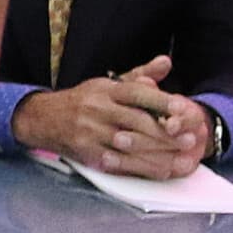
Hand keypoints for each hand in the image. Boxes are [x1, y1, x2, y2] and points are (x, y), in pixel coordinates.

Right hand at [10, 58, 208, 176]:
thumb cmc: (84, 101)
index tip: (184, 108)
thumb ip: (140, 75)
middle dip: (166, 133)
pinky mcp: (88, 153)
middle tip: (190, 140)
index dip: (161, 100)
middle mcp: (97, 109)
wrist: (43, 118)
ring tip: (182, 158)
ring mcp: (91, 133)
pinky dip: (142, 168)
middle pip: (137, 121)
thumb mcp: (108, 83)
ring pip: (131, 145)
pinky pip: (119, 163)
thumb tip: (166, 62)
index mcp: (106, 90)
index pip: (137, 92)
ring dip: (159, 154)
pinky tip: (161, 170)